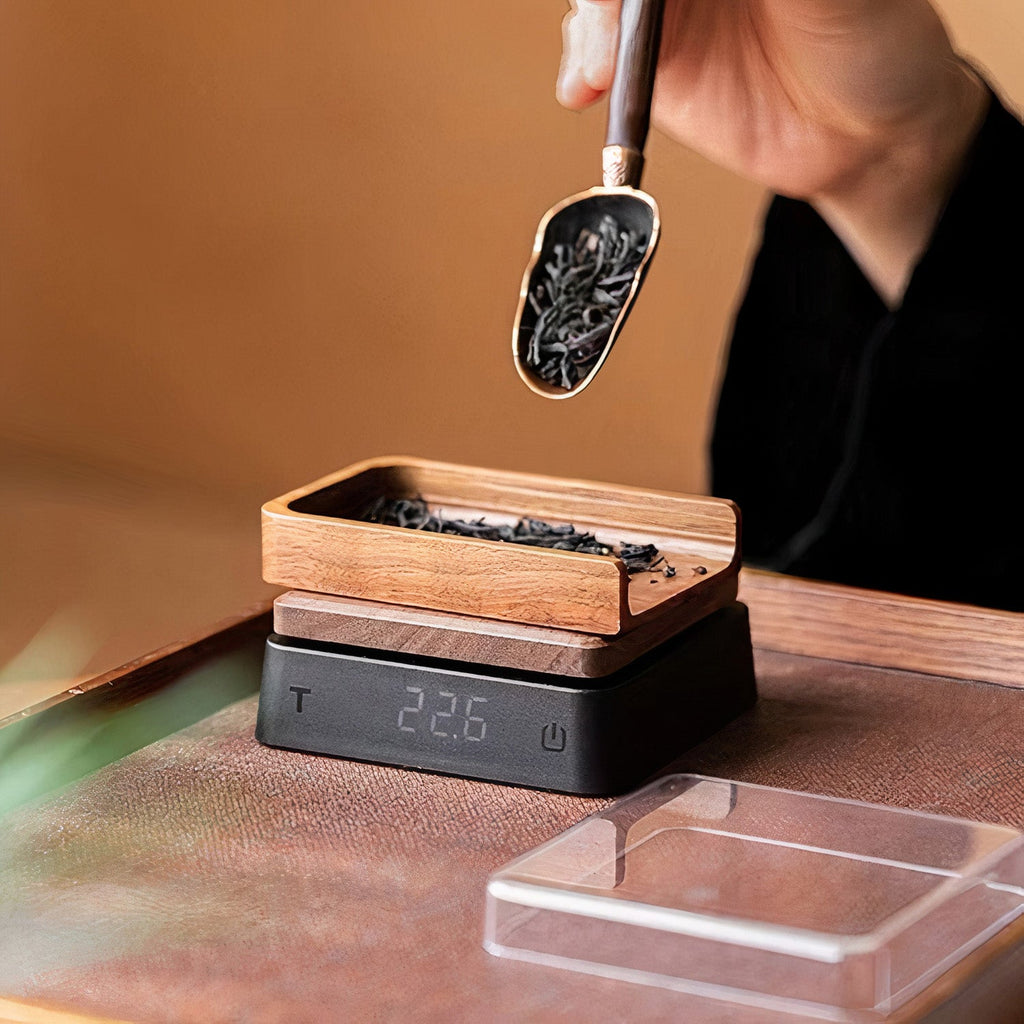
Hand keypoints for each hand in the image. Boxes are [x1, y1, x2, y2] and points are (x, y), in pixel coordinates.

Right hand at [557, 0, 987, 304]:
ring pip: (600, 6)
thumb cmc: (873, 41)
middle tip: (607, 28)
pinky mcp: (654, 63)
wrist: (864, 136)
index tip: (624, 1)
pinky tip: (585, 89)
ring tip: (598, 72)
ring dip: (589, 33)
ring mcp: (669, 11)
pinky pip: (597, 54)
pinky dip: (582, 68)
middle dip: (604, 3)